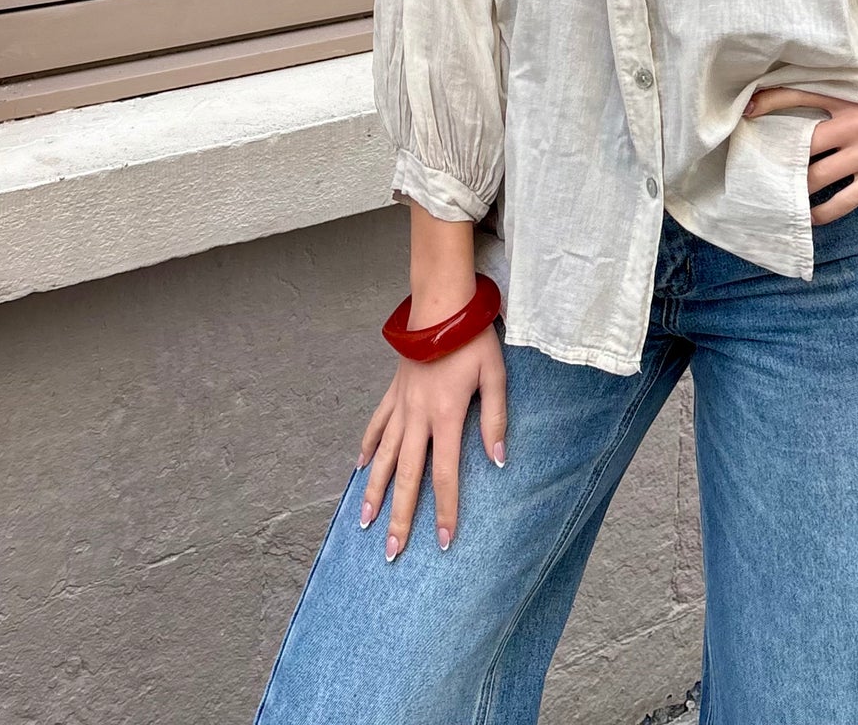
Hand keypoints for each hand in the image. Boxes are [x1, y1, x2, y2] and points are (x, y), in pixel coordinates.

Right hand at [355, 314, 507, 562]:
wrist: (442, 306)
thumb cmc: (473, 340)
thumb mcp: (495, 376)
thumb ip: (495, 420)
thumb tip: (499, 461)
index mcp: (445, 417)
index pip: (444, 475)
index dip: (443, 511)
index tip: (441, 542)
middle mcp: (417, 417)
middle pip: (406, 476)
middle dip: (399, 516)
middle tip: (392, 552)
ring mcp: (401, 405)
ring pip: (382, 456)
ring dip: (373, 491)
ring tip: (365, 522)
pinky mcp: (393, 392)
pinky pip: (376, 424)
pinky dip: (366, 447)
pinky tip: (359, 467)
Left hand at [741, 89, 857, 223]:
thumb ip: (848, 107)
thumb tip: (816, 121)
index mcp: (850, 101)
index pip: (801, 94)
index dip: (771, 101)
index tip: (747, 110)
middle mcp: (853, 125)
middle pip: (802, 142)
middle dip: (778, 158)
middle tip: (758, 170)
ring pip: (816, 176)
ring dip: (796, 190)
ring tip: (779, 199)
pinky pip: (842, 201)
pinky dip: (822, 213)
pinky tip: (811, 218)